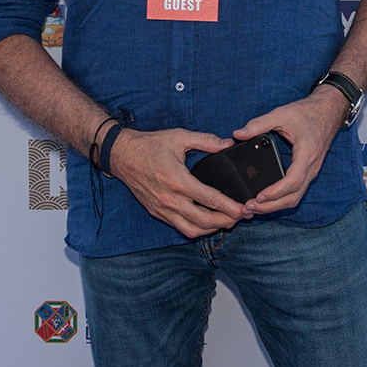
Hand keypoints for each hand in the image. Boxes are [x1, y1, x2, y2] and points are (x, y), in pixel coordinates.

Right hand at [106, 127, 246, 238]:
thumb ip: (206, 141)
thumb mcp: (179, 137)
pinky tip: (205, 222)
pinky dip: (195, 228)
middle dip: (226, 222)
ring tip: (225, 222)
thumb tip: (227, 144)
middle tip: (240, 217)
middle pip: (204, 221)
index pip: (211, 200)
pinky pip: (179, 227)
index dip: (230, 207)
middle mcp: (170, 199)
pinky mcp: (157, 212)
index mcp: (178, 181)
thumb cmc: (150, 145)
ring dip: (211, 229)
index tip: (244, 209)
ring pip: (192, 230)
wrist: (122, 155)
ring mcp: (163, 209)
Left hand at [233, 86, 348, 215]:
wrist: (328, 111)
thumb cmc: (307, 112)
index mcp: (307, 153)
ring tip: (254, 207)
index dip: (276, 192)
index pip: (293, 180)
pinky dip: (281, 200)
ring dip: (275, 206)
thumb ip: (259, 124)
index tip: (259, 197)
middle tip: (249, 207)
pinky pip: (296, 192)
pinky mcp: (308, 173)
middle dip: (271, 206)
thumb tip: (238, 134)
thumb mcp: (281, 114)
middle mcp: (312, 167)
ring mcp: (311, 172)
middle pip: (293, 196)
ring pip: (295, 198)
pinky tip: (266, 200)